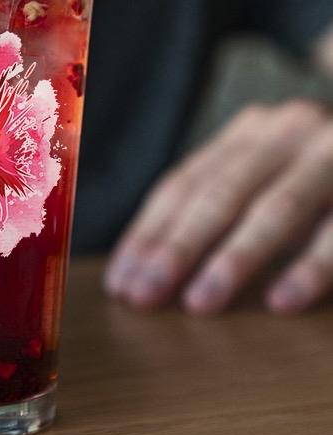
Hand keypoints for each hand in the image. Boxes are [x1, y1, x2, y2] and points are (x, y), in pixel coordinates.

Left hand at [104, 100, 332, 313]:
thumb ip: (223, 199)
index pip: (186, 182)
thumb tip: (148, 263)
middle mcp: (289, 130)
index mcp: (252, 131)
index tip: (122, 281)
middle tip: (145, 298)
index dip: (150, 232)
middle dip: (177, 248)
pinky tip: (282, 302)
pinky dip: (311, 267)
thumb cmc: (321, 171)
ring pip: (276, 207)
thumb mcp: (270, 170)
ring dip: (236, 258)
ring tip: (200, 303)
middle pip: (220, 192)